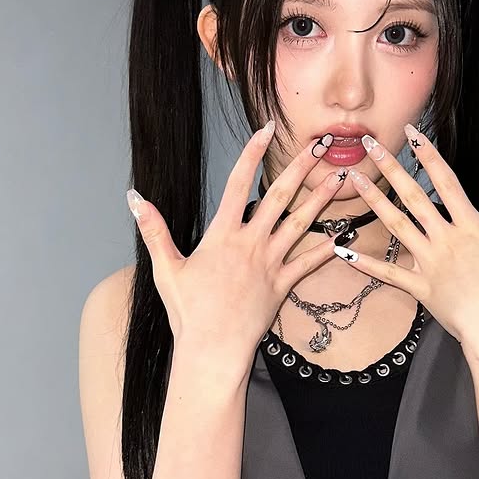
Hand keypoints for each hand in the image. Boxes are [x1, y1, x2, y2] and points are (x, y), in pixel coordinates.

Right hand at [127, 124, 342, 361]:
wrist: (212, 348)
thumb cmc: (188, 311)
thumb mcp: (166, 268)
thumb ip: (154, 230)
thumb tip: (134, 198)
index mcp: (222, 235)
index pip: (236, 184)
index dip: (251, 154)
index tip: (266, 131)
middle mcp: (249, 243)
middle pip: (280, 197)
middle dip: (300, 167)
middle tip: (320, 145)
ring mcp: (269, 263)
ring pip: (301, 224)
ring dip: (321, 200)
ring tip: (341, 179)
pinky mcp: (282, 286)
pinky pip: (308, 264)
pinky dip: (326, 250)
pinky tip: (343, 236)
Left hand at [333, 125, 478, 350]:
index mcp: (474, 228)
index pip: (448, 182)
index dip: (429, 155)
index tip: (413, 133)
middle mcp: (447, 241)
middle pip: (414, 197)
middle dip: (390, 169)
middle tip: (369, 146)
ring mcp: (431, 265)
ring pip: (396, 227)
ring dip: (373, 202)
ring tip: (353, 182)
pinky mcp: (421, 290)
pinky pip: (389, 274)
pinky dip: (366, 263)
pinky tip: (343, 251)